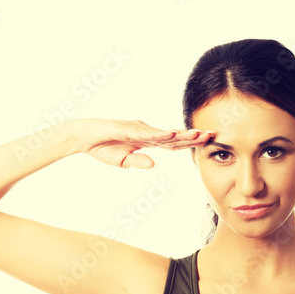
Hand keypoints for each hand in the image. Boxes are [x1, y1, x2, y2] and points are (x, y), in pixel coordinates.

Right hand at [71, 118, 214, 168]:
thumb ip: (138, 162)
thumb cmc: (102, 147)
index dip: (188, 143)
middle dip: (192, 136)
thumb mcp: (122, 162)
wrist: (82, 137)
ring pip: (163, 133)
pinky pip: (146, 133)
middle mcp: (145, 132)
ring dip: (181, 134)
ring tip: (198, 134)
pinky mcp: (127, 128)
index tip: (205, 142)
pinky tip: (172, 134)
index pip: (172, 143)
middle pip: (173, 135)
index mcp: (146, 141)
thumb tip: (154, 165)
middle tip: (212, 134)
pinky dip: (159, 134)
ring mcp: (137, 128)